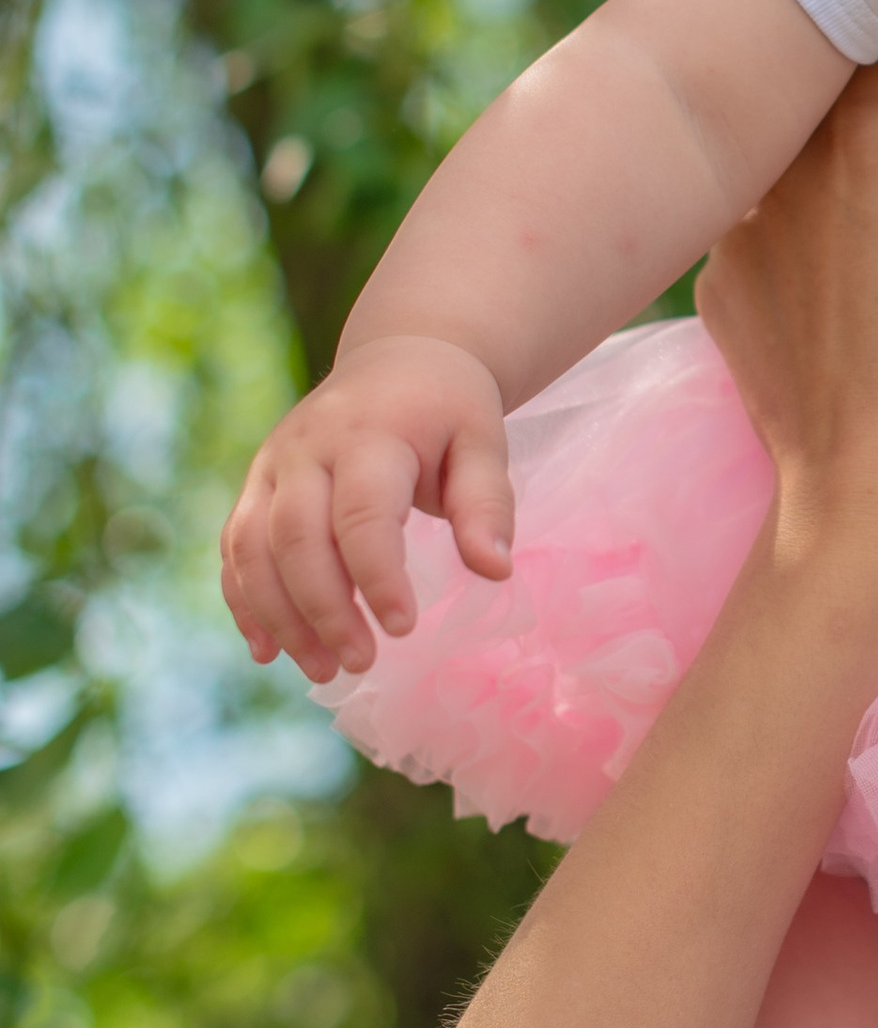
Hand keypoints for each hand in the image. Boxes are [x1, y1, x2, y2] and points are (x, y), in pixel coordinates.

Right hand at [221, 332, 512, 686]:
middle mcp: (306, 449)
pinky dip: (244, 602)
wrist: (399, 357)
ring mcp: (272, 465)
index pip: (361, 514)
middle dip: (323, 610)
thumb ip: (487, 504)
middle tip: (358, 664)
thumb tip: (494, 570)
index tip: (403, 628)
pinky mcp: (255, 484)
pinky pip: (234, 548)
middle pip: (296, 538)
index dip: (377, 576)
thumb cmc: (447, 410)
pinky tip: (267, 651)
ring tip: (321, 670)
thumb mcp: (484, 442)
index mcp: (369, 435)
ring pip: (252, 549)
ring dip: (279, 617)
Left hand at [696, 62, 877, 540]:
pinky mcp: (724, 287)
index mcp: (867, 124)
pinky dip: (798, 229)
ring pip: (789, 150)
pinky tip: (842, 252)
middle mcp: (784, 157)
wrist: (869, 505)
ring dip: (831, 152)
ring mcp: (742, 224)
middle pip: (831, 78)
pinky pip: (758, 222)